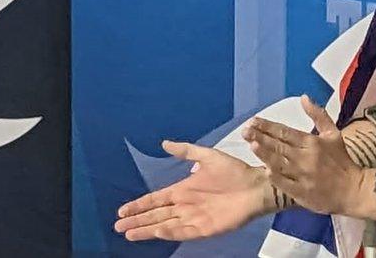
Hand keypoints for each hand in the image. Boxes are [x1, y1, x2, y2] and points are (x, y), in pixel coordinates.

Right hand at [114, 140, 271, 240]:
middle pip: (156, 215)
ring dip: (148, 230)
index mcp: (184, 190)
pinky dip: (171, 232)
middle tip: (118, 226)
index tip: (122, 210)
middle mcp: (186, 206)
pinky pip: (185, 231)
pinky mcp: (206, 228)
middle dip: (137, 220)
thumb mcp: (208, 156)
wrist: (257, 185)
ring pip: (165, 226)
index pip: (156, 199)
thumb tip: (165, 143)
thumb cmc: (235, 172)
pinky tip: (158, 231)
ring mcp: (195, 218)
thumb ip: (186, 151)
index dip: (139, 205)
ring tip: (129, 233)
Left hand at [243, 95, 365, 215]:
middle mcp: (305, 157)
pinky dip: (275, 176)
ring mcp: (302, 175)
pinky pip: (284, 183)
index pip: (285, 131)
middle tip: (245, 130)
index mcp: (312, 142)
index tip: (254, 121)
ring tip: (251, 144)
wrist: (352, 189)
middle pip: (279, 145)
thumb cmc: (341, 160)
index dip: (268, 126)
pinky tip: (265, 169)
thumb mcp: (333, 133)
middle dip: (260, 137)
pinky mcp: (301, 192)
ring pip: (279, 163)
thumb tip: (303, 97)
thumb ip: (318, 115)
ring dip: (264, 153)